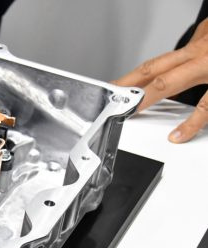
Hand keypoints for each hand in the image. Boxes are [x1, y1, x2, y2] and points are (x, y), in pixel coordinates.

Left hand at [115, 18, 207, 142]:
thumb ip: (198, 49)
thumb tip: (183, 56)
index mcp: (197, 50)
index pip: (155, 65)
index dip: (131, 78)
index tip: (112, 91)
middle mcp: (200, 57)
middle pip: (155, 70)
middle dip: (130, 86)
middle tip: (111, 100)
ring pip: (173, 82)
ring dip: (149, 97)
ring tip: (133, 112)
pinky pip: (207, 105)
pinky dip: (192, 122)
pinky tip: (178, 135)